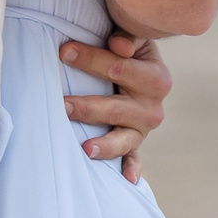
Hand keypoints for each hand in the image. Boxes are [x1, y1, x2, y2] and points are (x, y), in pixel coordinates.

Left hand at [60, 32, 170, 184]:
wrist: (141, 69)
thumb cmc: (128, 50)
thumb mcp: (133, 40)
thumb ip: (128, 38)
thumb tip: (118, 45)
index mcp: (155, 77)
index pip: (119, 68)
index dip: (90, 59)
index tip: (64, 52)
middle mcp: (153, 107)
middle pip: (117, 108)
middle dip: (89, 107)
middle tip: (63, 105)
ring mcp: (143, 128)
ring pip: (124, 139)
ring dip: (105, 144)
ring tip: (86, 149)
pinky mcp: (135, 143)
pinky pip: (134, 159)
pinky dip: (132, 168)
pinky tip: (127, 180)